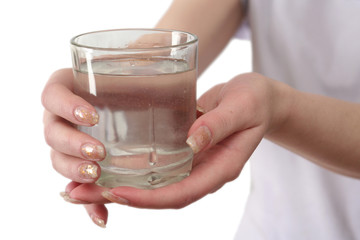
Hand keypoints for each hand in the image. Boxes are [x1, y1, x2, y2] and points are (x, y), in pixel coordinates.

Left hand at [42, 70, 287, 226]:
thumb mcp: (241, 107)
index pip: (182, 193)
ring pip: (153, 185)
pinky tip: (107, 166)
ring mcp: (193, 164)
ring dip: (117, 187)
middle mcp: (203, 172)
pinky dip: (130, 170)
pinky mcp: (184, 152)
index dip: (149, 198)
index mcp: (220, 168)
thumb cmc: (254, 100)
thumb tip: (191, 144)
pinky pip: (156, 168)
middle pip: (160, 196)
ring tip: (80, 186)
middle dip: (121, 199)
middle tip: (80, 195)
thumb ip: (219, 125)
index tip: (117, 193)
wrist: (257, 98)